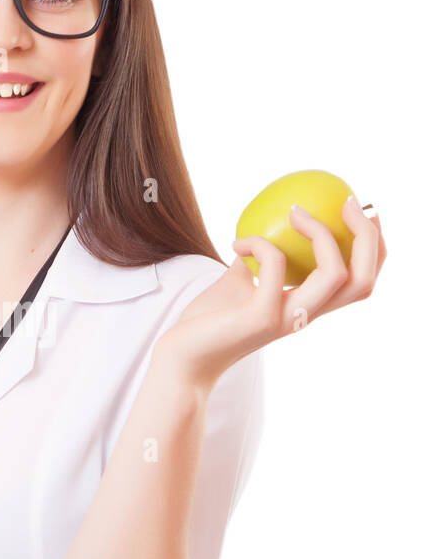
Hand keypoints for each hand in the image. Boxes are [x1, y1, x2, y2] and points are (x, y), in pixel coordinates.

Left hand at [153, 198, 386, 391]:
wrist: (183, 357)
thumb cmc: (210, 320)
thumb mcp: (240, 279)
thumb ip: (259, 256)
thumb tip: (266, 219)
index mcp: (308, 307)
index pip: (360, 281)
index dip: (375, 247)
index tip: (362, 210)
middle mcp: (306, 316)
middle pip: (363, 281)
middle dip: (368, 237)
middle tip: (349, 201)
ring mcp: (287, 319)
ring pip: (336, 275)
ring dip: (323, 234)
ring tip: (297, 211)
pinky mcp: (262, 317)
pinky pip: (275, 264)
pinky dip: (261, 242)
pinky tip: (237, 242)